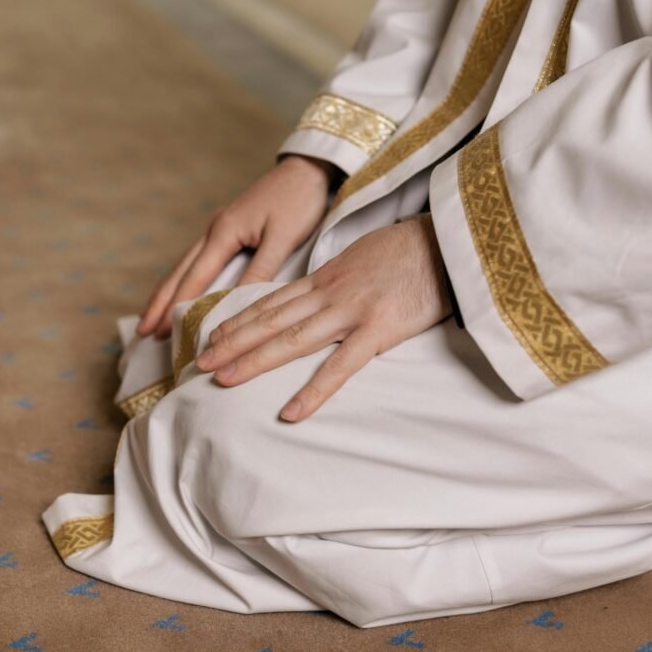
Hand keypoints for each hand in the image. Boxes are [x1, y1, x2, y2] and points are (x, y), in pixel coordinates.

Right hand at [136, 154, 336, 338]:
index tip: (161, 331)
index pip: (195, 277)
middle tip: (142, 330)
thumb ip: (260, 270)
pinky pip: (198, 260)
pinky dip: (184, 279)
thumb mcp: (282, 238)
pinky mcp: (228, 229)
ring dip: (166, 292)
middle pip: (179, 272)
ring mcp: (218, 229)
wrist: (305, 170)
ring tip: (151, 316)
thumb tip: (238, 302)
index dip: (177, 305)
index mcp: (224, 233)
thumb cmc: (297, 201)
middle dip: (160, 302)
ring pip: (184, 265)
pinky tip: (180, 289)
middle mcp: (214, 231)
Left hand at [195, 214, 451, 420]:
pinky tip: (289, 412)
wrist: (452, 239)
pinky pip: (340, 366)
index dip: (238, 319)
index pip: (272, 301)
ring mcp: (351, 311)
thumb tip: (322, 293)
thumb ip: (340, 278)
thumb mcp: (364, 255)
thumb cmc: (414, 249)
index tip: (211, 335)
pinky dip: (313, 391)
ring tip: (221, 379)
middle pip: (270, 320)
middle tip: (198, 363)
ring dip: (253, 360)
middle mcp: (329, 293)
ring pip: (291, 340)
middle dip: (231, 342)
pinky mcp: (379, 329)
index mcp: (327, 276)